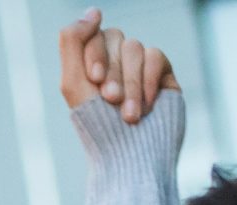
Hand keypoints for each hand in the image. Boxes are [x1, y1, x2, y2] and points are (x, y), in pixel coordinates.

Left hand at [58, 9, 179, 123]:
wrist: (130, 158)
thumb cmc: (97, 126)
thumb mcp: (73, 83)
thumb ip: (72, 40)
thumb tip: (94, 10)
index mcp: (93, 61)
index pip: (94, 34)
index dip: (95, 53)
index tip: (95, 80)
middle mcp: (117, 61)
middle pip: (116, 38)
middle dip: (112, 71)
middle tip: (111, 100)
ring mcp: (141, 68)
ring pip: (135, 48)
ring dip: (131, 83)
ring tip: (129, 115)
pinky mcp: (164, 77)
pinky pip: (156, 57)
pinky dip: (149, 81)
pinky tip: (147, 106)